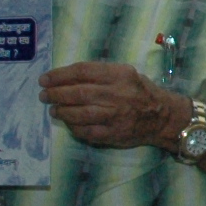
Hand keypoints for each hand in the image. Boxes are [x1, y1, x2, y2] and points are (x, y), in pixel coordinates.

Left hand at [43, 62, 187, 149]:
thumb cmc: (140, 91)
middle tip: (44, 95)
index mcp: (119, 75)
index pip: (82, 71)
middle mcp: (117, 94)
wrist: (162, 116)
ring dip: (62, 111)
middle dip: (56, 94)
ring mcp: (115, 116)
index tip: (45, 79)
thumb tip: (66, 77)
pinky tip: (68, 123)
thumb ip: (100, 73)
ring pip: (80, 114)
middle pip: (78, 93)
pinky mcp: (113, 134)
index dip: (59, 75)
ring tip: (53, 110)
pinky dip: (73, 127)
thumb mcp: (125, 73)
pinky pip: (87, 131)